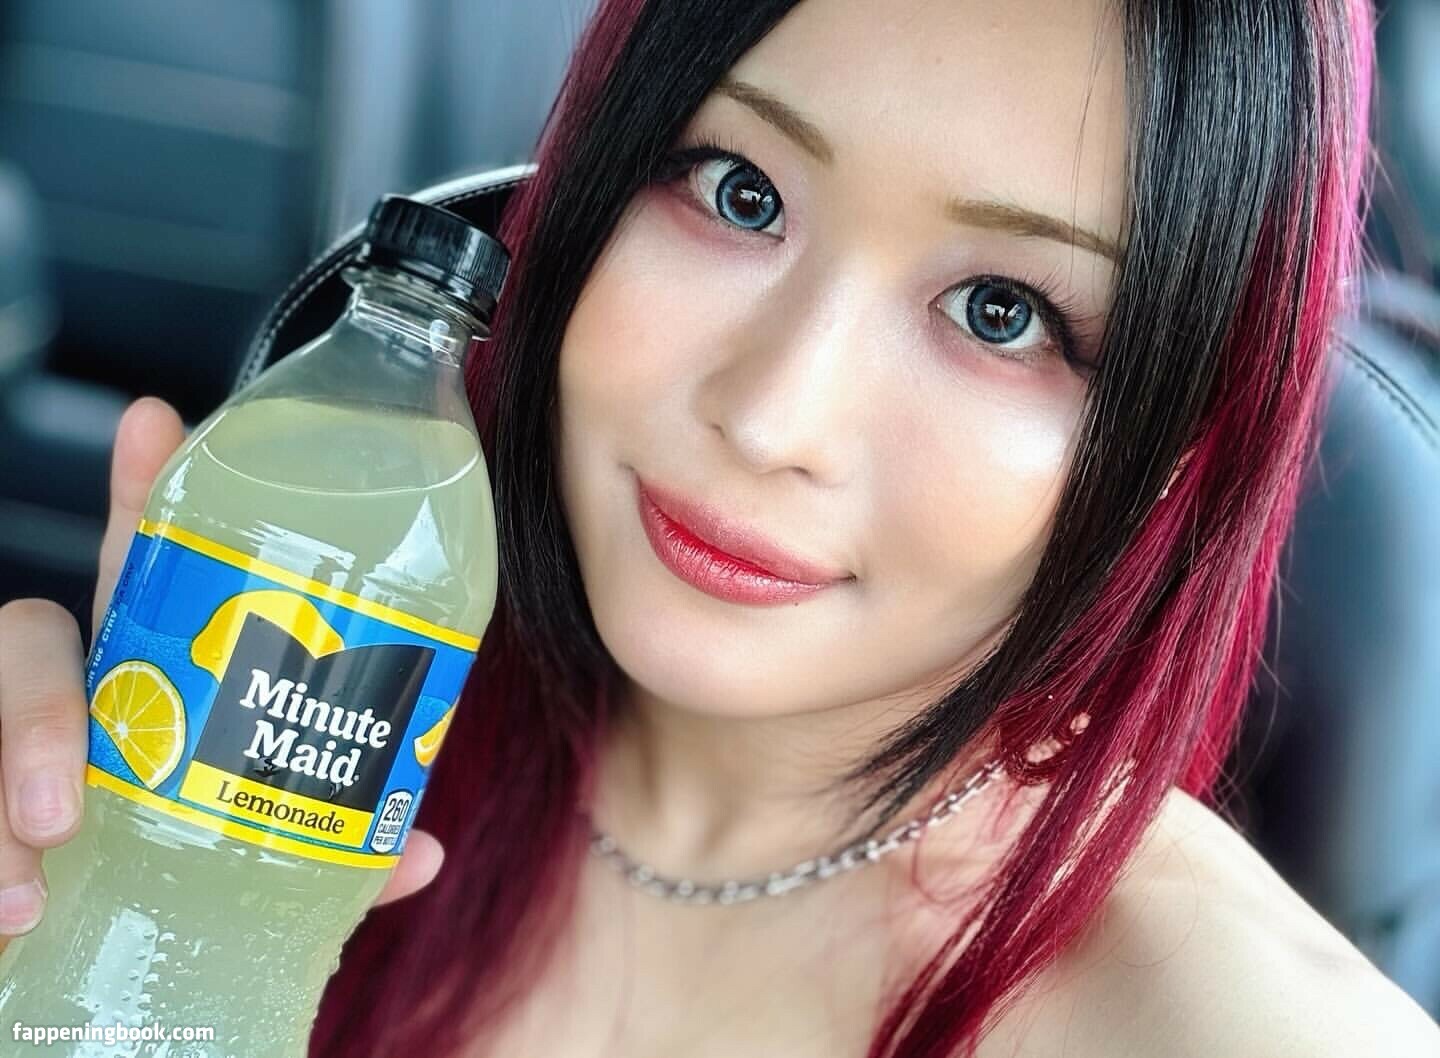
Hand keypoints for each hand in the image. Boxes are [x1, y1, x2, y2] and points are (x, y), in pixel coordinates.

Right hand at [0, 397, 443, 941]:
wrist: (93, 993)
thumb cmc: (176, 910)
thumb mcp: (264, 874)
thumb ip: (333, 857)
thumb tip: (420, 854)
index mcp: (156, 688)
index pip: (144, 572)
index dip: (145, 494)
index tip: (155, 418)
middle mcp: (74, 709)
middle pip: (29, 638)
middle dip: (34, 702)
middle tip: (70, 803)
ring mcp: (7, 762)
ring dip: (1, 798)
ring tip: (35, 886)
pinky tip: (10, 919)